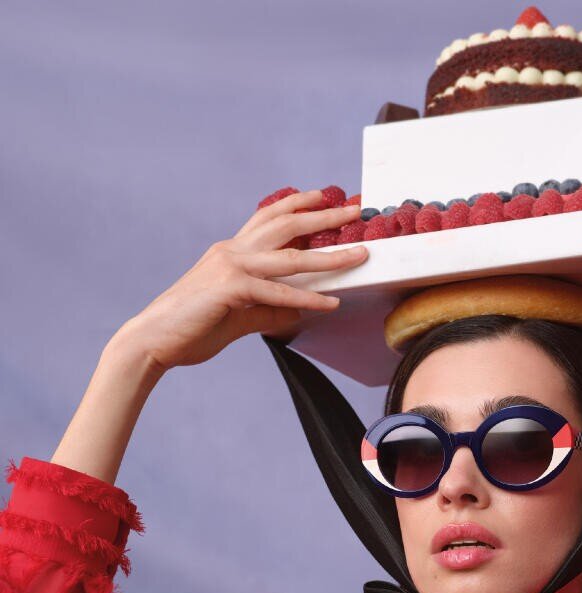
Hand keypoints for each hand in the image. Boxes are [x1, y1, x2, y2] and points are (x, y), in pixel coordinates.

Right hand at [106, 190, 367, 373]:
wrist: (153, 339)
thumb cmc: (191, 327)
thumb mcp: (238, 316)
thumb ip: (268, 312)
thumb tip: (296, 313)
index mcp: (231, 251)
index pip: (269, 218)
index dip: (298, 204)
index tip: (325, 195)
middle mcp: (232, 251)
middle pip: (286, 224)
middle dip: (324, 215)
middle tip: (355, 209)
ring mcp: (230, 267)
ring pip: (290, 257)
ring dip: (330, 256)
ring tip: (360, 254)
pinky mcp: (230, 289)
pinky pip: (278, 293)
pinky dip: (307, 299)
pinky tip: (331, 303)